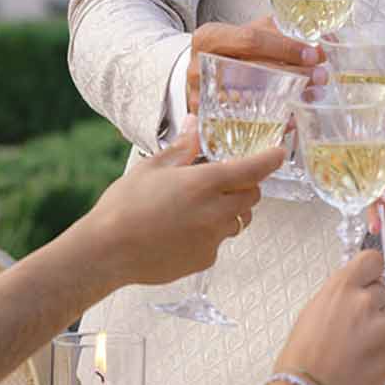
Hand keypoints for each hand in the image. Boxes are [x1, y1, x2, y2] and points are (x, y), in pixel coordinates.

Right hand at [75, 124, 279, 286]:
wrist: (106, 253)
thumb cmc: (124, 206)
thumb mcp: (152, 168)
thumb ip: (181, 148)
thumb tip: (194, 124)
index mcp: (205, 183)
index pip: (253, 169)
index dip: (270, 159)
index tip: (278, 153)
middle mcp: (216, 212)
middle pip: (251, 196)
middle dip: (244, 186)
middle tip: (222, 182)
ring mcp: (213, 239)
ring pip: (237, 221)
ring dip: (228, 212)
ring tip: (195, 209)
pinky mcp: (205, 260)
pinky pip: (218, 243)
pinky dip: (209, 235)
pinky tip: (180, 232)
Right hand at [186, 18, 323, 113]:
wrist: (203, 74)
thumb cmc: (229, 52)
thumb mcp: (247, 33)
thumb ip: (279, 32)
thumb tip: (321, 40)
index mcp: (209, 38)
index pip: (251, 40)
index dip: (285, 47)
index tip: (311, 53)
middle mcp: (201, 67)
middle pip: (254, 70)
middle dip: (293, 73)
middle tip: (320, 74)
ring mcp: (203, 96)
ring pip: (252, 98)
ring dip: (289, 97)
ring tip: (313, 93)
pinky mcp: (210, 119)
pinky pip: (247, 122)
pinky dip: (274, 120)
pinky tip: (294, 116)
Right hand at [273, 252, 384, 384]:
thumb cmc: (303, 356)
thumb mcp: (316, 310)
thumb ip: (342, 295)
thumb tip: (360, 289)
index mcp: (342, 287)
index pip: (373, 260)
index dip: (372, 272)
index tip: (370, 281)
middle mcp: (367, 301)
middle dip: (377, 303)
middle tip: (361, 323)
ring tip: (368, 343)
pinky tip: (373, 355)